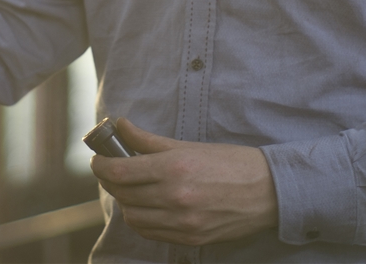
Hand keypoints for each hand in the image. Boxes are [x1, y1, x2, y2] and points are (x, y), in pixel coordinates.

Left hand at [90, 118, 277, 246]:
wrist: (268, 192)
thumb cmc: (231, 163)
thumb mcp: (188, 145)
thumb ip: (148, 140)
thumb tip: (120, 126)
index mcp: (174, 168)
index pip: (120, 171)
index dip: (101, 165)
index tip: (97, 159)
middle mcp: (174, 197)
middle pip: (122, 193)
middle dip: (110, 180)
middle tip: (111, 170)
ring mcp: (182, 222)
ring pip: (132, 217)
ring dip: (124, 202)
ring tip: (130, 189)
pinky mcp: (189, 239)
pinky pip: (150, 233)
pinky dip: (141, 220)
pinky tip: (145, 206)